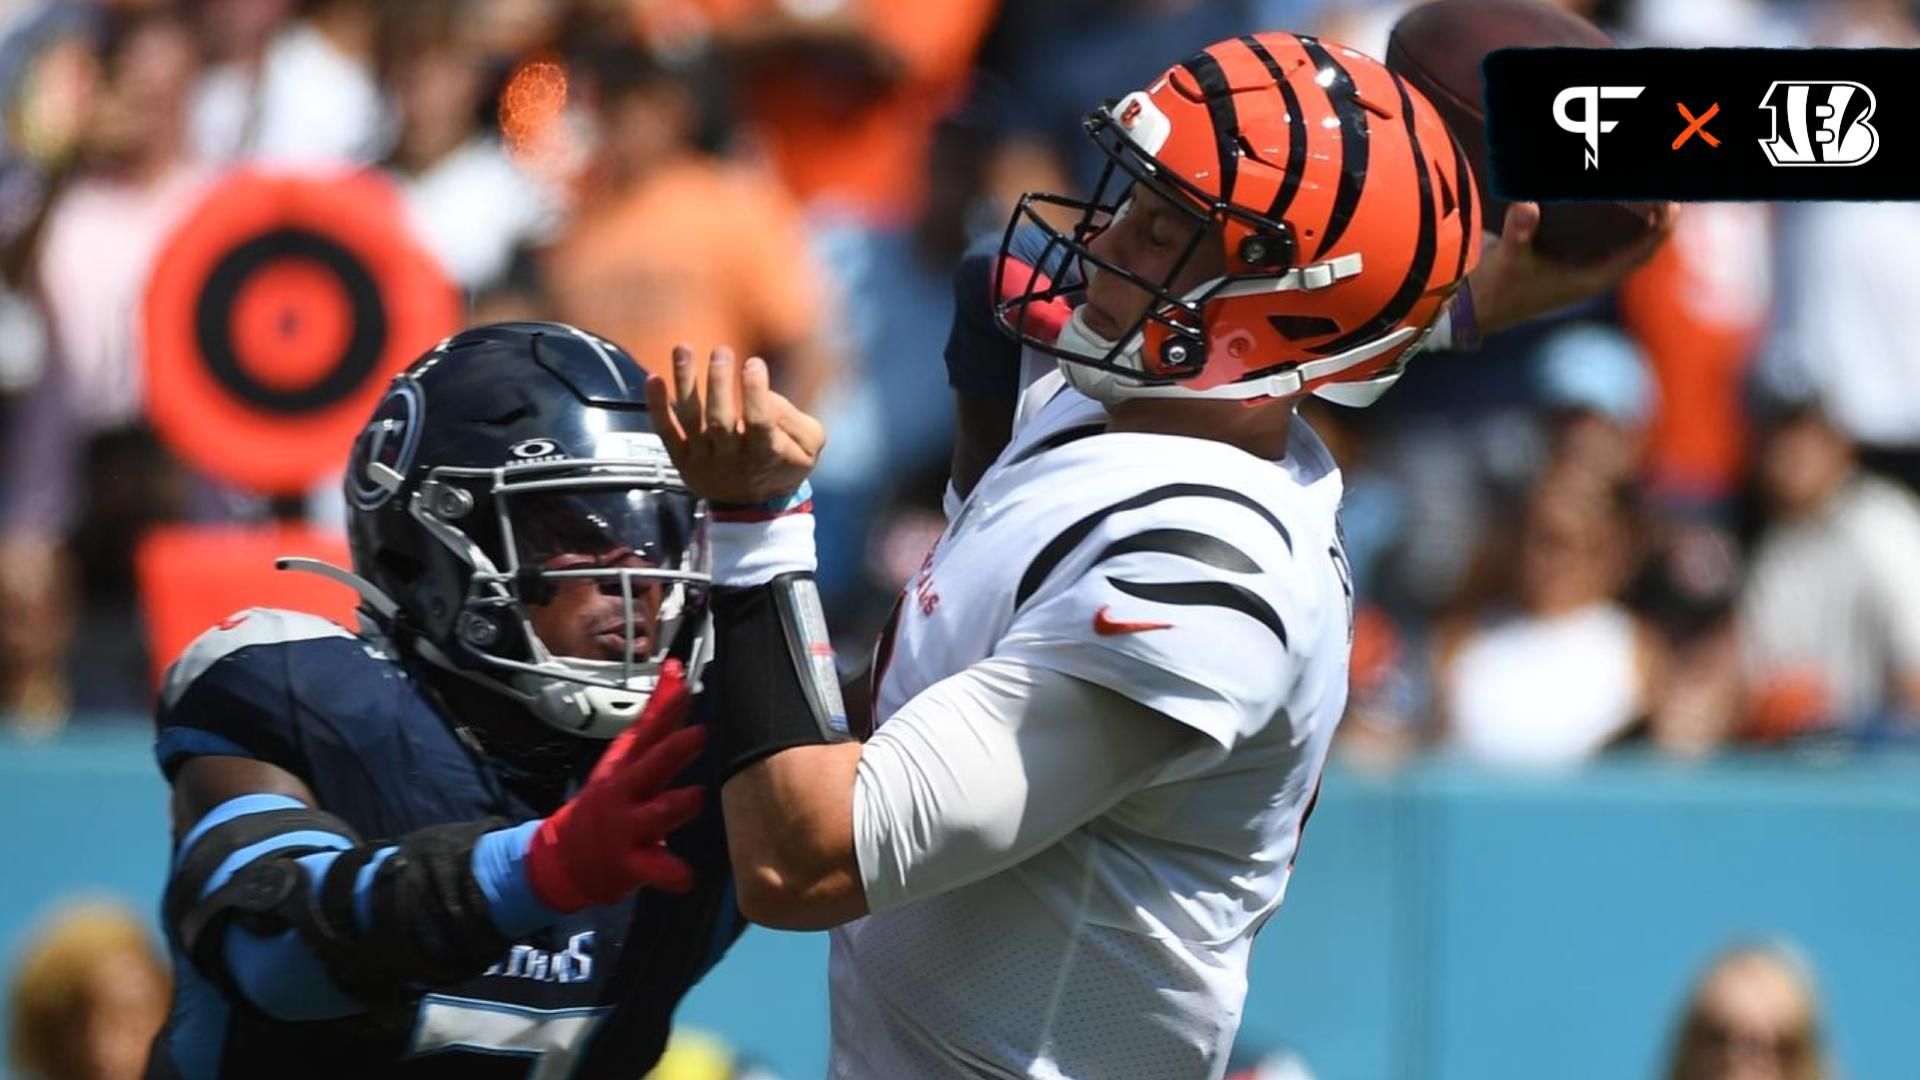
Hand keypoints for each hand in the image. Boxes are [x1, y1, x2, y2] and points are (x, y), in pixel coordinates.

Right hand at [525, 662, 707, 910]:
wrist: (564, 857)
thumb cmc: (609, 800)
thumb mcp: (626, 758)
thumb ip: (655, 718)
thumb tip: (676, 670)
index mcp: (626, 765)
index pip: (647, 729)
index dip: (665, 703)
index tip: (681, 676)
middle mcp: (624, 791)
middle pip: (649, 766)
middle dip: (672, 749)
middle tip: (699, 733)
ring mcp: (625, 828)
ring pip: (654, 815)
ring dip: (675, 805)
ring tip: (697, 795)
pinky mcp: (628, 864)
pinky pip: (654, 869)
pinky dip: (670, 874)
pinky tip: (686, 878)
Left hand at [646, 344, 825, 505]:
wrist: (755, 506)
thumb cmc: (784, 463)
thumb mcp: (807, 447)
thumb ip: (794, 421)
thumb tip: (765, 396)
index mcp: (766, 454)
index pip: (760, 423)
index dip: (756, 394)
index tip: (754, 363)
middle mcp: (731, 459)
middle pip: (720, 420)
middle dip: (719, 383)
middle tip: (721, 352)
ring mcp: (702, 460)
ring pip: (690, 419)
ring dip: (685, 382)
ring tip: (683, 348)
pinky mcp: (681, 459)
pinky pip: (665, 432)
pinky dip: (656, 407)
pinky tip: (654, 378)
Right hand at [1469, 201, 1678, 334]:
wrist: (1473, 309)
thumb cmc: (1496, 291)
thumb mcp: (1508, 260)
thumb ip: (1519, 233)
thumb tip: (1526, 206)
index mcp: (1591, 278)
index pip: (1642, 253)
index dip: (1661, 228)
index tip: (1673, 201)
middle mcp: (1592, 272)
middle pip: (1641, 242)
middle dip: (1657, 214)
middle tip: (1665, 180)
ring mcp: (1581, 265)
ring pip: (1625, 238)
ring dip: (1639, 214)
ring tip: (1647, 182)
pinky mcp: (1566, 257)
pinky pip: (1603, 234)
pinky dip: (1614, 216)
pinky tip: (1612, 192)